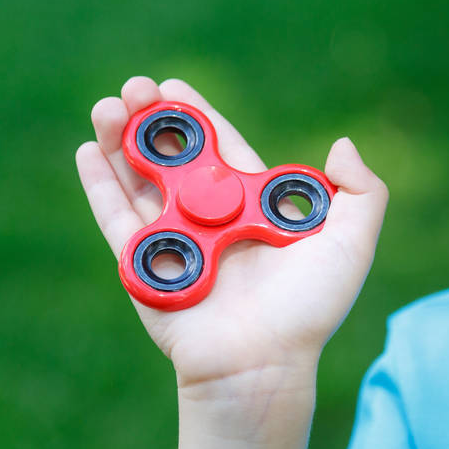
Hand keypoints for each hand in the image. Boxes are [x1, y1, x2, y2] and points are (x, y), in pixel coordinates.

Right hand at [76, 77, 387, 396]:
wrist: (262, 363)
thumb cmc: (308, 308)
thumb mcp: (351, 244)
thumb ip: (361, 191)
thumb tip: (342, 143)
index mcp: (248, 205)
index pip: (218, 147)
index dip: (195, 115)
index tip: (172, 85)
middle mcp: (207, 217)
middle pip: (171, 156)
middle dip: (150, 119)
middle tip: (133, 87)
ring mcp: (172, 238)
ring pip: (137, 179)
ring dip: (119, 141)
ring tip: (107, 106)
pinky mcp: (141, 264)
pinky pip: (114, 218)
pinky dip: (99, 185)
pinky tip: (87, 150)